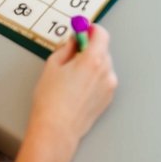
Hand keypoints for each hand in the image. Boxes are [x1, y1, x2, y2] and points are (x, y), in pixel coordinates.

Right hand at [15, 23, 117, 161]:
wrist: (56, 131)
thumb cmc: (51, 100)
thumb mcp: (53, 65)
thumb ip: (67, 47)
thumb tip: (75, 39)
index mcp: (93, 59)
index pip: (101, 33)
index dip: (91, 30)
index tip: (83, 32)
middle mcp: (106, 71)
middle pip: (103, 49)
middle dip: (90, 49)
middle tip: (72, 57)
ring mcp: (109, 86)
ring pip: (103, 65)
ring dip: (92, 65)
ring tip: (73, 79)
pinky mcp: (108, 98)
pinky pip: (104, 80)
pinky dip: (95, 79)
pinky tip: (79, 90)